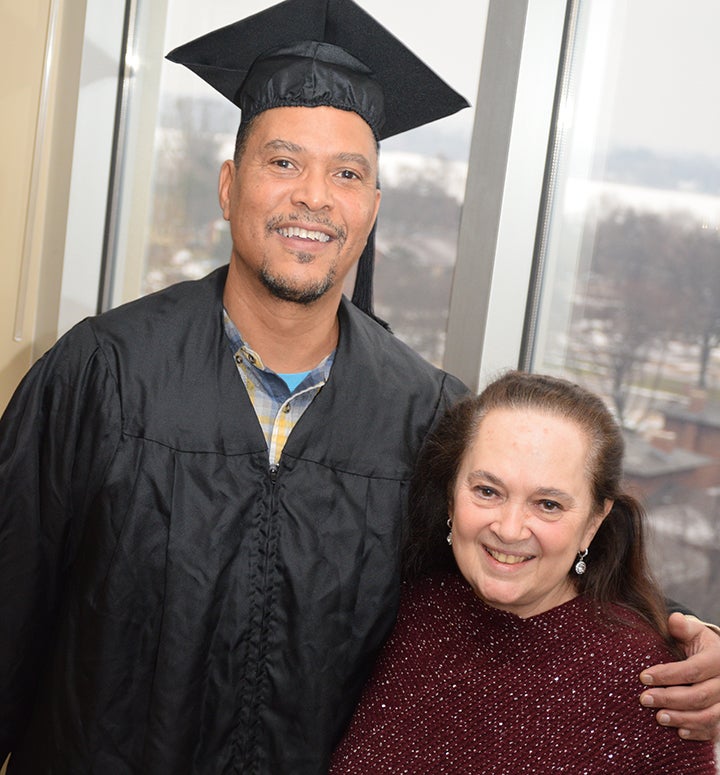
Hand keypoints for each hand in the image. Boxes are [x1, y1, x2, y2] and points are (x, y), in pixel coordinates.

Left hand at [639, 612, 719, 739]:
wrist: (715, 658)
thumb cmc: (697, 643)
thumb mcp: (692, 631)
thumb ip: (682, 627)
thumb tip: (674, 619)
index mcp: (718, 658)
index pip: (692, 670)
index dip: (667, 675)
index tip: (642, 677)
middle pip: (699, 696)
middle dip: (669, 699)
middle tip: (644, 699)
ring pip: (709, 716)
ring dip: (682, 719)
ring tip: (658, 717)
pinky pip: (715, 730)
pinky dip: (698, 733)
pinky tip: (679, 732)